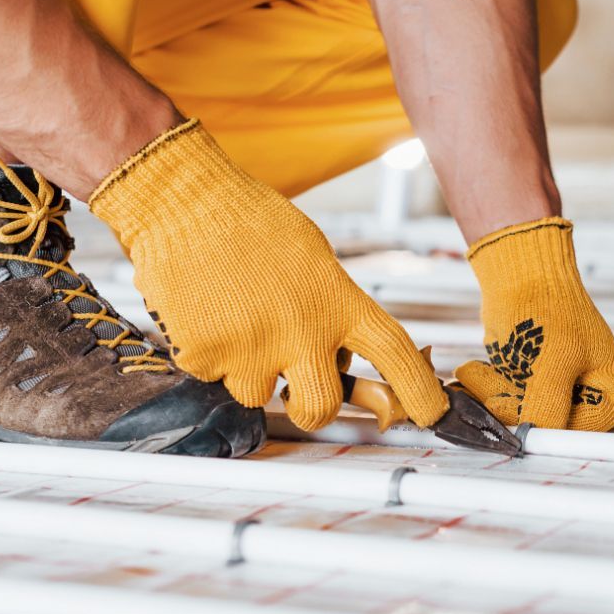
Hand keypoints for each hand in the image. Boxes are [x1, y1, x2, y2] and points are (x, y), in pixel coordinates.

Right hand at [89, 119, 448, 431]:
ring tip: (234, 317)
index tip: (432, 414)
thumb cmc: (251, 223)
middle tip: (297, 393)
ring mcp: (251, 348)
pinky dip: (208, 351)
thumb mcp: (314, 260)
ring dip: (247, 369)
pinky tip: (205, 309)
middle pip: (320, 407)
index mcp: (337, 301)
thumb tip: (348, 362)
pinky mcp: (205, 355)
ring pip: (256, 394)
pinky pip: (212, 374)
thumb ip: (334, 311)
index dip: (419, 390)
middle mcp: (301, 332)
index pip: (394, 352)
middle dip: (309, 409)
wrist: (180, 199)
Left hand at [454, 217, 613, 431]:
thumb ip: (545, 411)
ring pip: (521, 420)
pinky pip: (509, 407)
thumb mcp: (550, 365)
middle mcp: (595, 402)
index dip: (539, 426)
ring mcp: (565, 396)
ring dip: (491, 397)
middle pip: (546, 428)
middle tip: (487, 378)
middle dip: (508, 406)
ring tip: (478, 370)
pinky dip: (489, 391)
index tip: (508, 414)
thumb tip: (529, 442)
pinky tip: (478, 370)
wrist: (521, 273)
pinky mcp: (538, 388)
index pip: (574, 435)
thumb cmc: (545, 308)